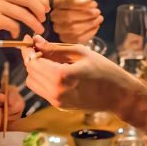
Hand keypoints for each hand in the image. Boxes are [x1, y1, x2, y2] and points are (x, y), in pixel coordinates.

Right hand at [0, 0, 50, 40]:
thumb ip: (17, 0)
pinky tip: (14, 34)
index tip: (47, 9)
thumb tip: (40, 5)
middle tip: (44, 19)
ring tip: (39, 30)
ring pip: (22, 13)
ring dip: (34, 23)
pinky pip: (12, 24)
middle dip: (39, 10)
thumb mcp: (1, 2)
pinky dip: (17, 30)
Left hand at [20, 36, 143, 112]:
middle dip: (32, 58)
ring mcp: (57, 101)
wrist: (119, 96)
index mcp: (61, 77)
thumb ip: (55, 48)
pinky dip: (43, 79)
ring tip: (50, 59)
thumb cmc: (105, 70)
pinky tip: (55, 70)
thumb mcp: (80, 52)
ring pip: (32, 82)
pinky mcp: (59, 106)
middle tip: (40, 46)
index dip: (27, 49)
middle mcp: (55, 92)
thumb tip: (36, 41)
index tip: (28, 39)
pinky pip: (42, 90)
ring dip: (36, 70)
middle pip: (30, 72)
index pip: (32, 62)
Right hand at [50, 0, 102, 44]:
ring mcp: (59, 29)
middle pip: (69, 16)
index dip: (81, 4)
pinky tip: (96, 26)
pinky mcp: (66, 39)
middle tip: (97, 12)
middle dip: (86, 14)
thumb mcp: (79, 2)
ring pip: (74, 28)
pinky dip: (90, 32)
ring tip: (99, 19)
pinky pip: (78, 38)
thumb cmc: (78, 9)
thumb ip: (83, 2)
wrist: (75, 22)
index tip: (94, 4)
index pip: (66, 3)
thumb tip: (92, 4)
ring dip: (89, 23)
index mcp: (57, 3)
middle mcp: (55, 16)